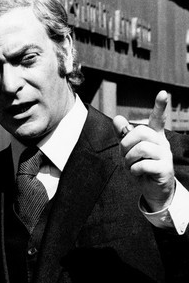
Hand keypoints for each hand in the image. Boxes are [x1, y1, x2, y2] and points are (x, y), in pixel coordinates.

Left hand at [112, 90, 174, 211]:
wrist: (152, 189)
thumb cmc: (141, 168)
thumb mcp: (129, 151)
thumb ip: (123, 135)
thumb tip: (117, 118)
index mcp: (154, 136)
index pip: (158, 118)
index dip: (160, 106)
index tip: (163, 92)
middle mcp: (162, 143)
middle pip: (141, 132)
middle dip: (126, 143)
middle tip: (124, 154)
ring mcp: (165, 155)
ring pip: (142, 148)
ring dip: (129, 159)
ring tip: (130, 166)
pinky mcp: (164, 168)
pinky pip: (144, 164)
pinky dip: (134, 170)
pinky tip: (136, 172)